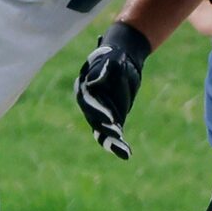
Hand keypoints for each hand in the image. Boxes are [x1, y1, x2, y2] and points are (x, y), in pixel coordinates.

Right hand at [73, 22, 151, 159]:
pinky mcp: (109, 120)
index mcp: (84, 88)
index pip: (88, 102)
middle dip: (105, 127)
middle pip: (94, 119)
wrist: (122, 60)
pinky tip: (126, 153)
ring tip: (122, 150)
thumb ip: (103, 68)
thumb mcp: (111, 58)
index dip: (98, 111)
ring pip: (101, 131)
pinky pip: (111, 135)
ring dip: (111, 140)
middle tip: (117, 133)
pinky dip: (117, 144)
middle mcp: (89, 103)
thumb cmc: (115, 56)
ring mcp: (98, 113)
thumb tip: (94, 81)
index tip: (110, 118)